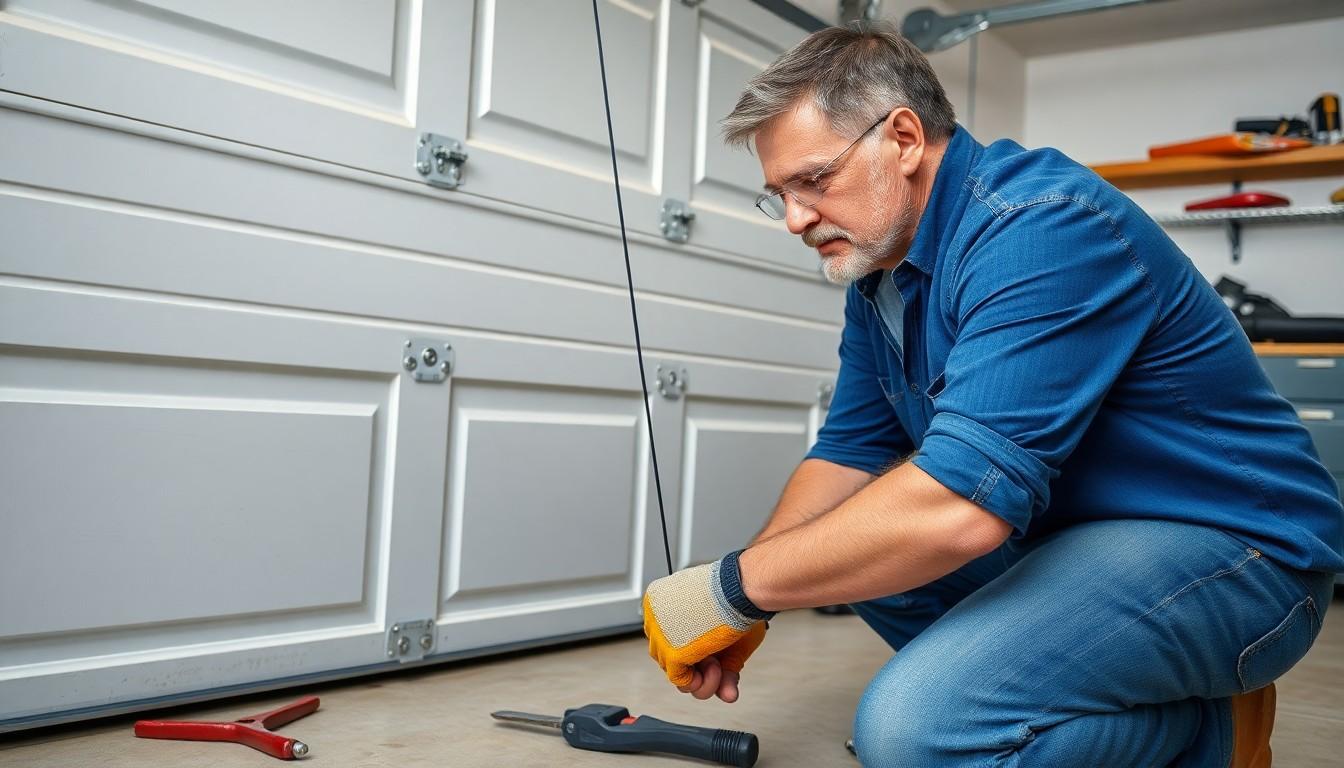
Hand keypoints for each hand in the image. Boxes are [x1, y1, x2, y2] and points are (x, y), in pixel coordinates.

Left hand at [642, 556, 768, 696]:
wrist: (740, 588)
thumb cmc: (737, 599)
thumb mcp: (726, 634)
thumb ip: (724, 667)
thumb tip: (728, 695)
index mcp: (664, 606)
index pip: (669, 640)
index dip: (696, 652)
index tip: (716, 652)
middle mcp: (656, 618)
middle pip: (670, 657)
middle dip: (700, 665)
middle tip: (719, 658)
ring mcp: (659, 636)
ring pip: (674, 673)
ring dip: (703, 675)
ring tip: (719, 659)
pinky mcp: (670, 652)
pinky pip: (679, 681)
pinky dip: (700, 683)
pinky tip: (715, 669)